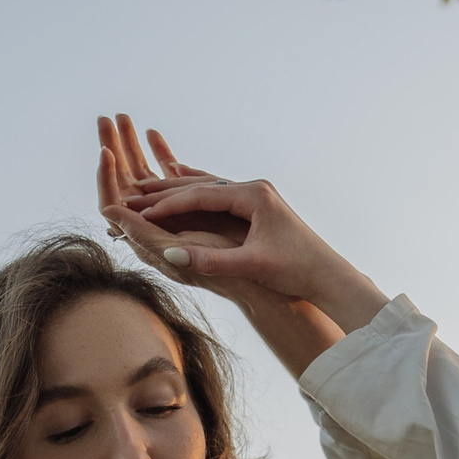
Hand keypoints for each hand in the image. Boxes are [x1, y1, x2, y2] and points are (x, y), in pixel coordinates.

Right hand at [95, 129, 389, 334]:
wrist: (330, 275)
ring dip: (176, 191)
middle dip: (163, 193)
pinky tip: (178, 182)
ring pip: (207, 187)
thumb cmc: (296, 271)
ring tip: (143, 191)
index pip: (199, 195)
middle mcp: (255, 188)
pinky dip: (195, 191)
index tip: (137, 214)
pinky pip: (219, 194)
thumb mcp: (251, 266)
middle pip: (199, 185)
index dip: (166, 206)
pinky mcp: (259, 205)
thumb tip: (169, 256)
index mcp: (253, 195)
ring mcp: (257, 194)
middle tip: (129, 197)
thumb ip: (210, 260)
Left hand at [97, 115, 248, 292]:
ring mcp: (177, 221)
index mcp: (148, 242)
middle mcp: (158, 230)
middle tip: (107, 118)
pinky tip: (157, 138)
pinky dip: (165, 159)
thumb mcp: (181, 249)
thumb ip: (142, 233)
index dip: (106, 177)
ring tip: (124, 118)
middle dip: (118, 151)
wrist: (264, 284)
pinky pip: (174, 180)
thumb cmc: (228, 272)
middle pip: (129, 187)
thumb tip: (107, 210)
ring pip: (149, 179)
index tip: (104, 149)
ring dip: (136, 149)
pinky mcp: (197, 214)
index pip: (115, 206)